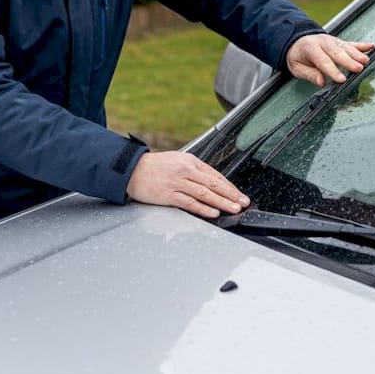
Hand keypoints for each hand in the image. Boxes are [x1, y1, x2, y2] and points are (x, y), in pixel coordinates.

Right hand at [126, 151, 249, 218]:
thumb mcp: (177, 161)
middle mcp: (185, 170)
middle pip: (213, 184)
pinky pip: (190, 202)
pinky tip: (213, 212)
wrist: (131, 170)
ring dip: (222, 202)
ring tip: (233, 209)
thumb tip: (211, 183)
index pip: (215, 174)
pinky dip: (203, 208)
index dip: (229, 186)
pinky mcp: (168, 194)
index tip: (239, 194)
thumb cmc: (153, 166)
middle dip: (231, 195)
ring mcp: (177, 182)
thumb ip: (193, 171)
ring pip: (205, 193)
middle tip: (243, 202)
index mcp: (190, 161)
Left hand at [286, 34, 374, 87]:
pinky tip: (371, 46)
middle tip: (358, 69)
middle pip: (337, 53)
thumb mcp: (296, 67)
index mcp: (310, 48)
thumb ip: (309, 74)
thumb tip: (321, 82)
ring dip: (357, 54)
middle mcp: (323, 42)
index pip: (323, 61)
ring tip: (366, 61)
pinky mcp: (340, 42)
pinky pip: (352, 43)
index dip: (333, 70)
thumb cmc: (298, 56)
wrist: (297, 41)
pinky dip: (362, 45)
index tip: (341, 79)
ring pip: (346, 47)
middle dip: (348, 61)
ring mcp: (333, 41)